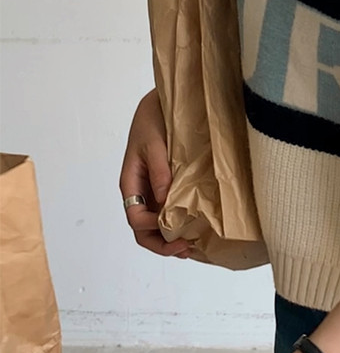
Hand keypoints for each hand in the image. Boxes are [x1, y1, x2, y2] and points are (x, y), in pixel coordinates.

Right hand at [119, 88, 191, 257]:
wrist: (160, 103)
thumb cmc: (153, 120)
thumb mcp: (154, 144)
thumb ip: (159, 171)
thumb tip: (164, 202)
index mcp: (130, 183)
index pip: (136, 217)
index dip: (153, 230)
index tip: (176, 232)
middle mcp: (140, 191)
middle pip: (143, 229)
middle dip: (162, 244)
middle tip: (187, 249)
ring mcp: (152, 190)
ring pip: (155, 224)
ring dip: (170, 238)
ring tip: (192, 246)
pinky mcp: (166, 185)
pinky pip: (168, 210)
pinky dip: (178, 223)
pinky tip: (195, 228)